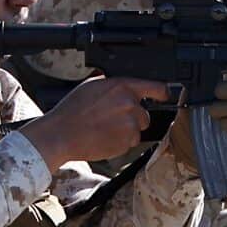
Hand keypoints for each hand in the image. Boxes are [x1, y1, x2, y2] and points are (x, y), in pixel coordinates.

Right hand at [21, 76, 167, 171]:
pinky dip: (120, 142)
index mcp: (122, 87)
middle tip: (112, 120)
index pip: (156, 87)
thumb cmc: (72, 111)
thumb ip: (113, 84)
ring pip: (137, 130)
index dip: (162, 93)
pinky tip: (104, 138)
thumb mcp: (91, 85)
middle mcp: (130, 104)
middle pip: (145, 114)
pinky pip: (130, 143)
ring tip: (105, 129)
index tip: (165, 96)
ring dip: (126, 131)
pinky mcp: (127, 142)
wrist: (61, 134)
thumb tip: (122, 84)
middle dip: (133, 118)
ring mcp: (130, 124)